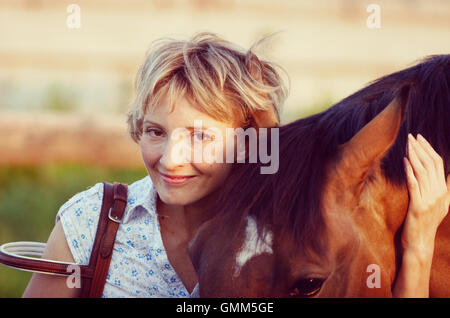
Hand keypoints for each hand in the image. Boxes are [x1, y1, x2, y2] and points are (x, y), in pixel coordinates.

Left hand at [402, 133, 449, 257]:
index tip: (420, 138)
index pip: (439, 164)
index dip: (429, 149)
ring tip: (407, 143)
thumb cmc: (425, 223)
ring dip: (414, 155)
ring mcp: (430, 200)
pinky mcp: (418, 206)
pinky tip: (404, 161)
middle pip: (431, 164)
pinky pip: (414, 184)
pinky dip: (409, 171)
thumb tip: (448, 174)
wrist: (420, 243)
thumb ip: (445, 189)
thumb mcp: (440, 206)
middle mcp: (440, 194)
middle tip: (411, 136)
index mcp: (444, 192)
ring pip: (423, 171)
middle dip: (421, 148)